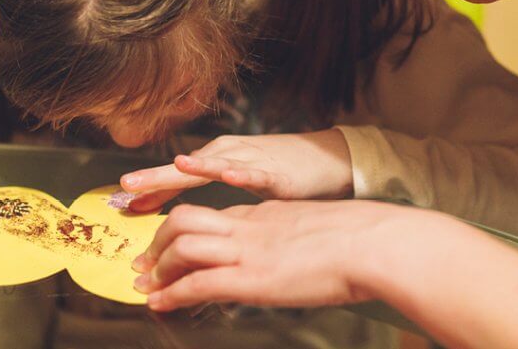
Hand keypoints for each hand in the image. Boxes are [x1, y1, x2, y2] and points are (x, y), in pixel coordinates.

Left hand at [120, 130, 353, 211]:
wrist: (330, 161)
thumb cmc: (286, 177)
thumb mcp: (244, 191)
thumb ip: (219, 210)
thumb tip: (193, 232)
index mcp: (220, 162)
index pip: (179, 179)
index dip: (152, 190)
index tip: (124, 202)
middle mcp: (231, 157)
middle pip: (187, 170)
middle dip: (157, 178)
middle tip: (128, 187)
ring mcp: (254, 163)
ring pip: (218, 165)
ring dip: (195, 168)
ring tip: (175, 167)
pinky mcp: (279, 174)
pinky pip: (258, 173)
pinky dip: (243, 172)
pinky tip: (231, 174)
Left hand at [131, 200, 434, 310]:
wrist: (373, 244)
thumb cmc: (363, 242)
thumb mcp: (321, 231)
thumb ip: (298, 239)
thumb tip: (297, 256)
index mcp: (267, 213)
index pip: (215, 215)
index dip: (188, 231)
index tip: (174, 245)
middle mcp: (249, 225)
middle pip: (186, 219)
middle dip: (158, 241)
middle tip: (144, 262)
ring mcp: (248, 250)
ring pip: (183, 245)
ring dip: (158, 267)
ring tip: (147, 285)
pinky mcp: (250, 277)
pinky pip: (198, 282)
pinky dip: (171, 293)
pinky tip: (159, 304)